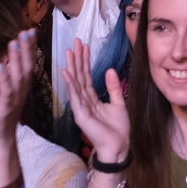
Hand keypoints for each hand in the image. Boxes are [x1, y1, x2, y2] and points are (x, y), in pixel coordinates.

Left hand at [0, 29, 37, 146]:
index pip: (28, 63)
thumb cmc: (3, 116)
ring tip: (14, 42)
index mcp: (22, 86)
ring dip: (17, 59)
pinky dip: (4, 78)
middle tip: (27, 31)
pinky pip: (6, 91)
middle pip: (27, 66)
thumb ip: (10, 78)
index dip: (30, 47)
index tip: (31, 31)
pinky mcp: (5, 106)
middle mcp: (21, 90)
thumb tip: (8, 61)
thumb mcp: (8, 93)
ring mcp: (15, 98)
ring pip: (18, 76)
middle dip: (27, 48)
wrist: (0, 139)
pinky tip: (0, 66)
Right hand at [61, 41, 128, 163]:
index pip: (87, 76)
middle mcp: (84, 101)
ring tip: (69, 51)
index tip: (84, 46)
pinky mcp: (81, 115)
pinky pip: (75, 96)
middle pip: (80, 76)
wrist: (119, 146)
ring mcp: (81, 107)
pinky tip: (67, 72)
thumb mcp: (118, 103)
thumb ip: (113, 87)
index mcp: (92, 98)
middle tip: (75, 42)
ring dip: (72, 66)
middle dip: (77, 59)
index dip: (85, 61)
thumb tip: (110, 70)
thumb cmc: (119, 129)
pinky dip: (70, 83)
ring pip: (76, 83)